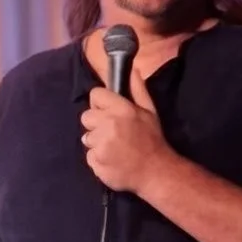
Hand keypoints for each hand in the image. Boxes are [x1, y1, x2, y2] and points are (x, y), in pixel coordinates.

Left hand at [80, 70, 173, 193]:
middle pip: (86, 116)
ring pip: (87, 137)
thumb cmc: (152, 140)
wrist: (156, 172)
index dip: (101, 104)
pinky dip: (98, 159)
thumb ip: (137, 89)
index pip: (95, 95)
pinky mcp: (97, 162)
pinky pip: (89, 156)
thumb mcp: (149, 111)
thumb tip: (131, 69)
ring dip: (97, 142)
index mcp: (121, 109)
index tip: (109, 112)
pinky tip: (112, 160)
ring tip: (114, 148)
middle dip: (96, 124)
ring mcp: (101, 145)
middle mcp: (109, 125)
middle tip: (112, 133)